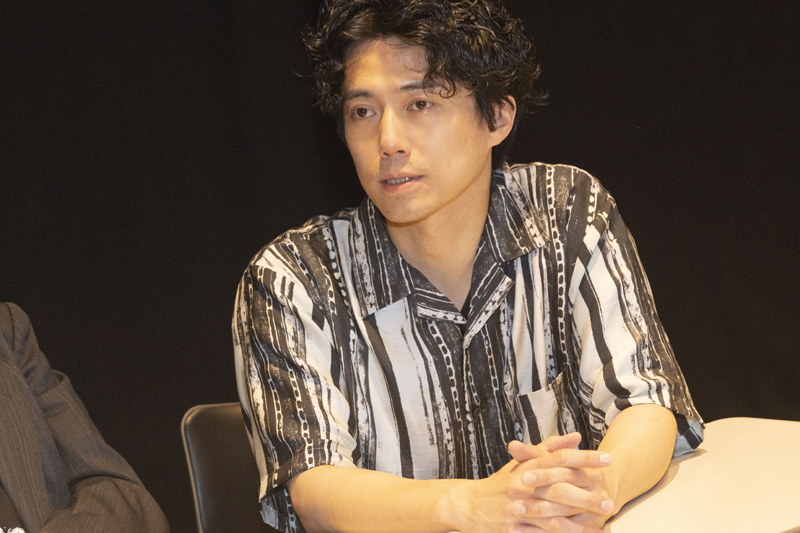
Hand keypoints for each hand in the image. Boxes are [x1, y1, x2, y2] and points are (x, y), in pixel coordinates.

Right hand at [452, 434, 612, 532]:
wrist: (469, 504)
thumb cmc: (501, 482)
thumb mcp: (522, 461)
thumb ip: (550, 448)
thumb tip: (576, 437)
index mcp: (527, 466)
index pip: (560, 458)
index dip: (584, 458)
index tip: (607, 458)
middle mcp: (522, 486)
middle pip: (558, 489)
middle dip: (585, 496)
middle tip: (608, 500)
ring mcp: (517, 509)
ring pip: (552, 516)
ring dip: (578, 522)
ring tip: (600, 525)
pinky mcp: (512, 529)